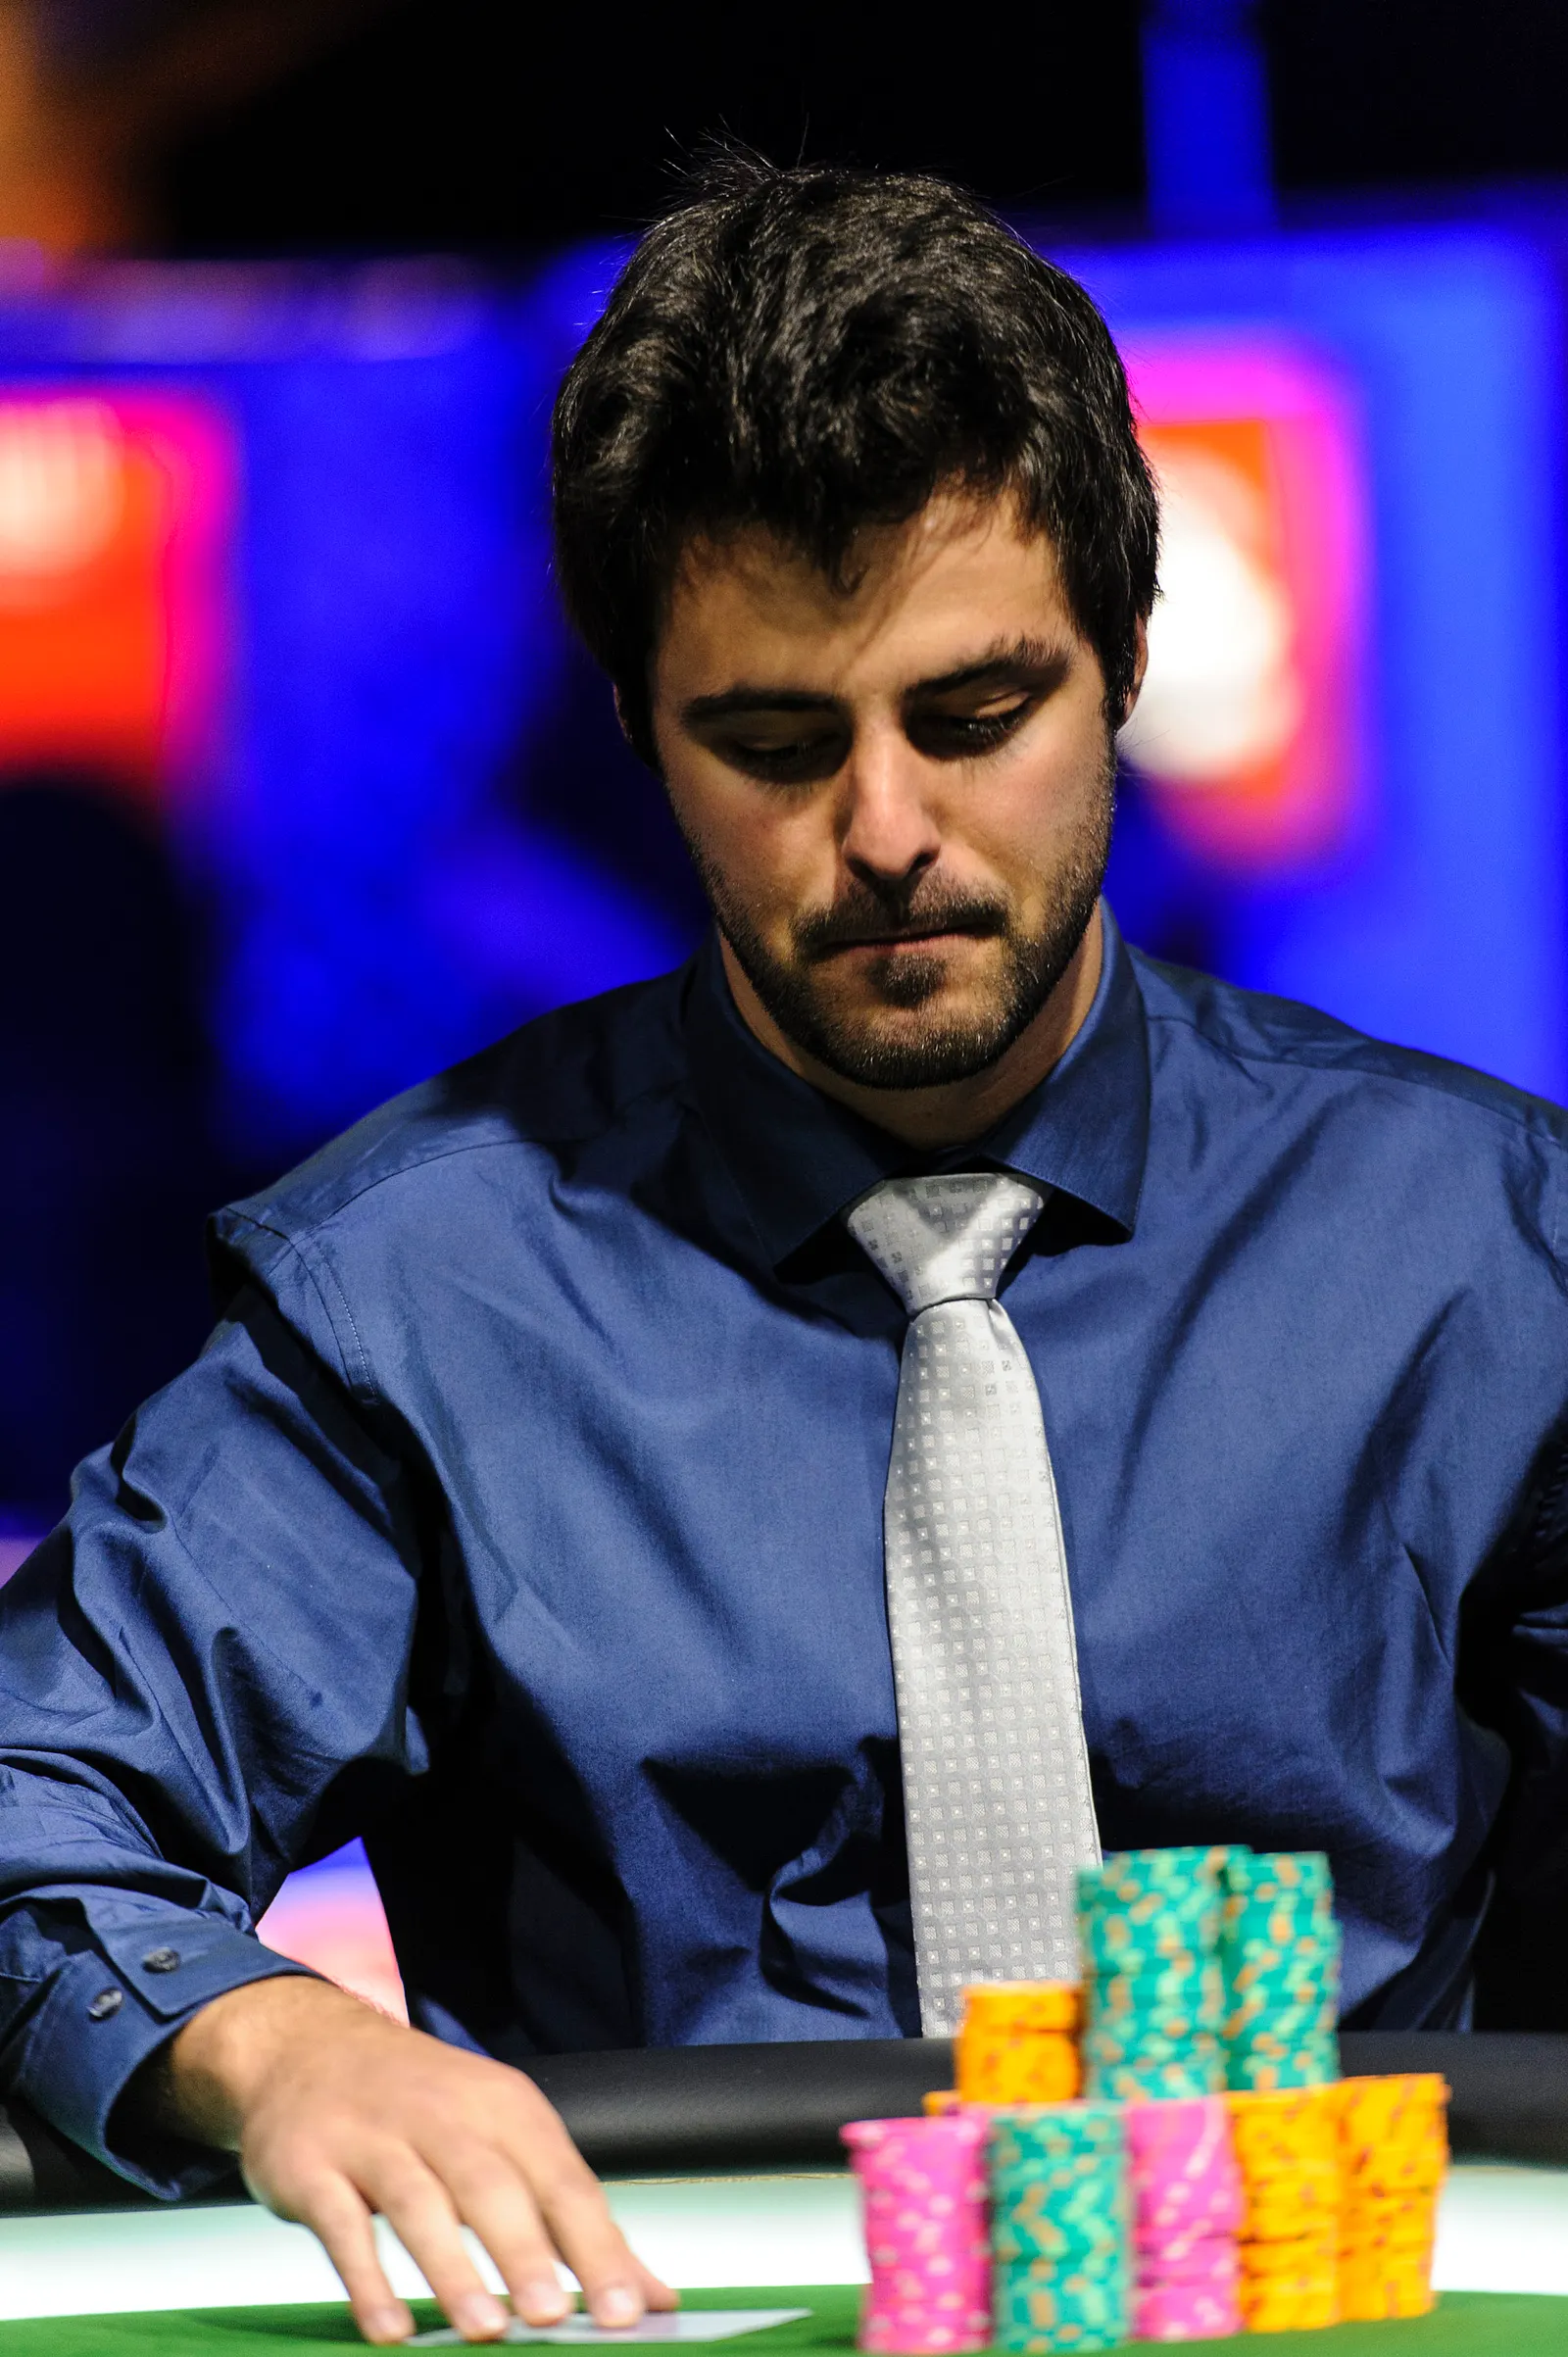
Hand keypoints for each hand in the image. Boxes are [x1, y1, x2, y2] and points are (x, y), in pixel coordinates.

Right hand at [140, 1976, 676, 2345]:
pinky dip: (366, 2278)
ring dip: (452, 2269)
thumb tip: (655, 2299)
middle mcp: (444, 2115)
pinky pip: (341, 2224)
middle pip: (492, 2184)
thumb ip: (575, 2223)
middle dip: (525, 2252)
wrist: (310, 2047)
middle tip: (554, 2317)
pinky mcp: (314, 2166)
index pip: (562, 2180)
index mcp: (505, 2108)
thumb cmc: (426, 2107)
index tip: (626, 2312)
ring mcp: (374, 2137)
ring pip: (419, 2202)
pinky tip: (390, 2330)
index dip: (596, 2247)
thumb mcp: (506, 2139)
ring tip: (484, 2331)